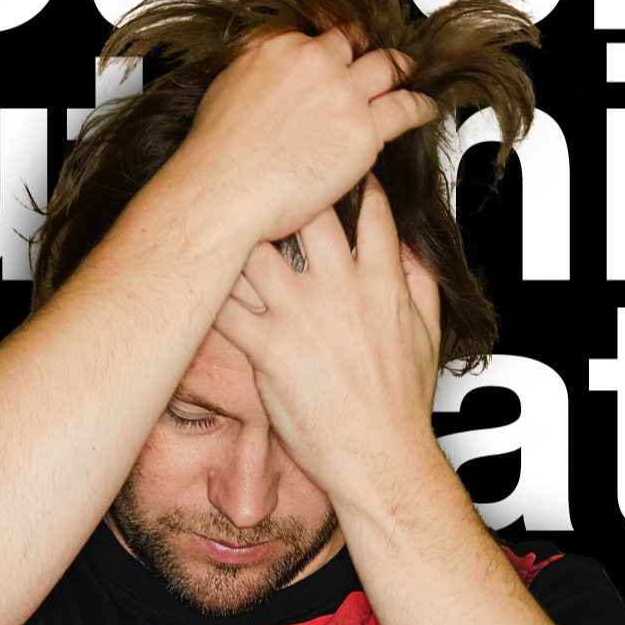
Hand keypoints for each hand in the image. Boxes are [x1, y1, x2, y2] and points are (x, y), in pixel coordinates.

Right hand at [173, 29, 436, 249]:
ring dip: (400, 69)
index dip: (331, 45)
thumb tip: (266, 79)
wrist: (223, 190)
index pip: (316, 36)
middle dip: (366, 49)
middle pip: (353, 43)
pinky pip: (404, 107)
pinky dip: (419, 105)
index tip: (336, 52)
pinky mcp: (362, 129)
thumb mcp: (225, 90)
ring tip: (408, 75)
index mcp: (278, 50)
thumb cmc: (218, 155)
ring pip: (385, 67)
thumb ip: (255, 73)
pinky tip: (425, 108)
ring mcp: (342, 93)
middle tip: (375, 58)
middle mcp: (314, 63)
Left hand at [214, 176, 441, 503]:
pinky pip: (224, 308)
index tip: (332, 167)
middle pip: (305, 211)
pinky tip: (196, 282)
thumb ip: (419, 280)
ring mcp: (299, 316)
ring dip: (238, 238)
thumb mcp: (429, 333)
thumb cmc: (401, 405)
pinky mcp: (267, 350)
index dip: (349, 179)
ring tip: (221, 224)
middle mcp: (338, 289)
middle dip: (285, 194)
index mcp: (381, 281)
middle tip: (264, 185)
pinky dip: (208, 293)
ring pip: (254, 251)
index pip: (368, 209)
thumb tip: (409, 247)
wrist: (381, 458)